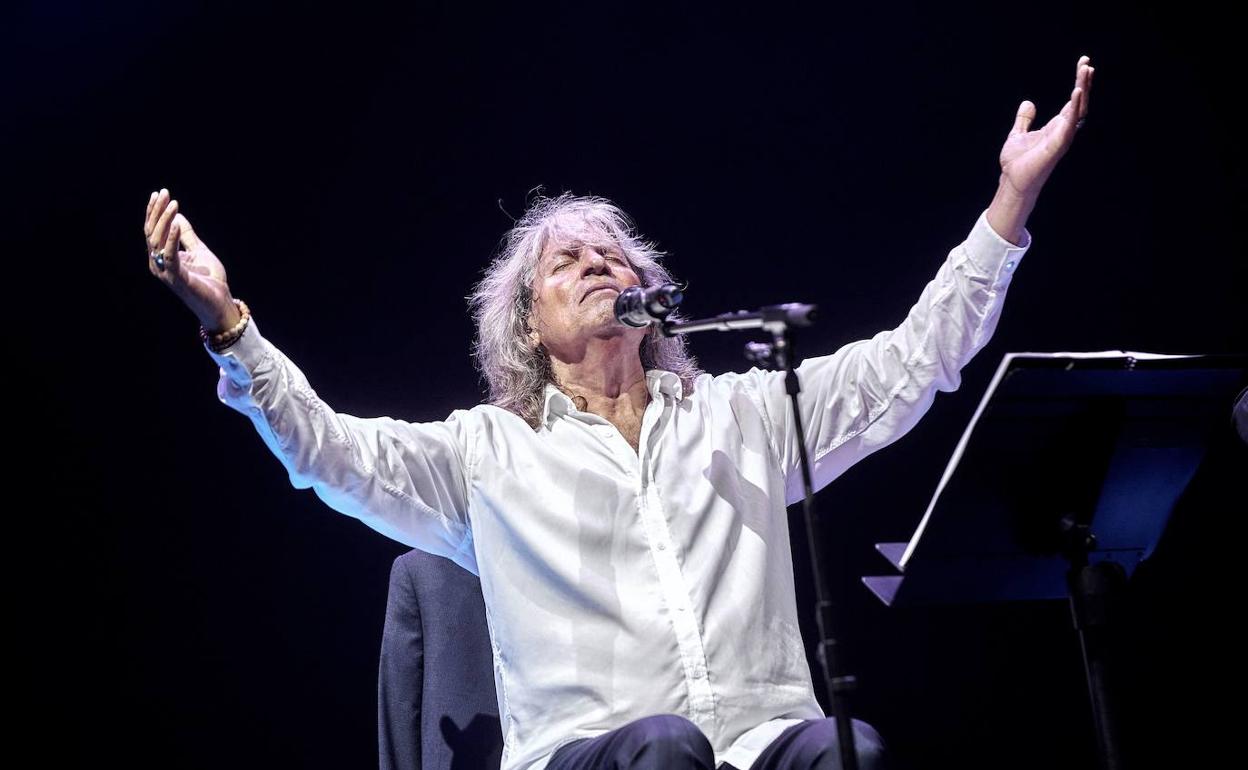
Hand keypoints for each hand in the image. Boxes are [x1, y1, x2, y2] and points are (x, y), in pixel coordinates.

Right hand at [144, 188, 238, 330]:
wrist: (220, 303)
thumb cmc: (210, 280)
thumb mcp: (199, 251)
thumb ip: (187, 235)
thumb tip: (178, 215)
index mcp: (162, 257)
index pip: (153, 230)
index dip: (155, 211)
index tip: (161, 193)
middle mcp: (158, 264)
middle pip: (152, 233)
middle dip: (157, 211)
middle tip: (164, 193)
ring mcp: (165, 272)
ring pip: (158, 241)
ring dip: (165, 220)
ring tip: (173, 204)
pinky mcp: (176, 278)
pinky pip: (170, 255)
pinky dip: (173, 238)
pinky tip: (177, 222)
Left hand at [998, 55, 1094, 198]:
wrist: (1012, 181)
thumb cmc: (1017, 162)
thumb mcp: (1018, 134)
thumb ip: (1024, 119)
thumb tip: (1028, 103)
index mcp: (1056, 126)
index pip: (1073, 101)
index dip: (1079, 83)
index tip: (1083, 64)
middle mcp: (1063, 130)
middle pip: (1079, 101)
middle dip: (1084, 82)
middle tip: (1086, 62)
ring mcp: (1062, 137)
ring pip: (1078, 109)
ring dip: (1083, 89)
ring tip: (1086, 70)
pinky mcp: (1057, 145)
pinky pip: (1070, 123)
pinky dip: (1074, 107)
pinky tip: (1077, 91)